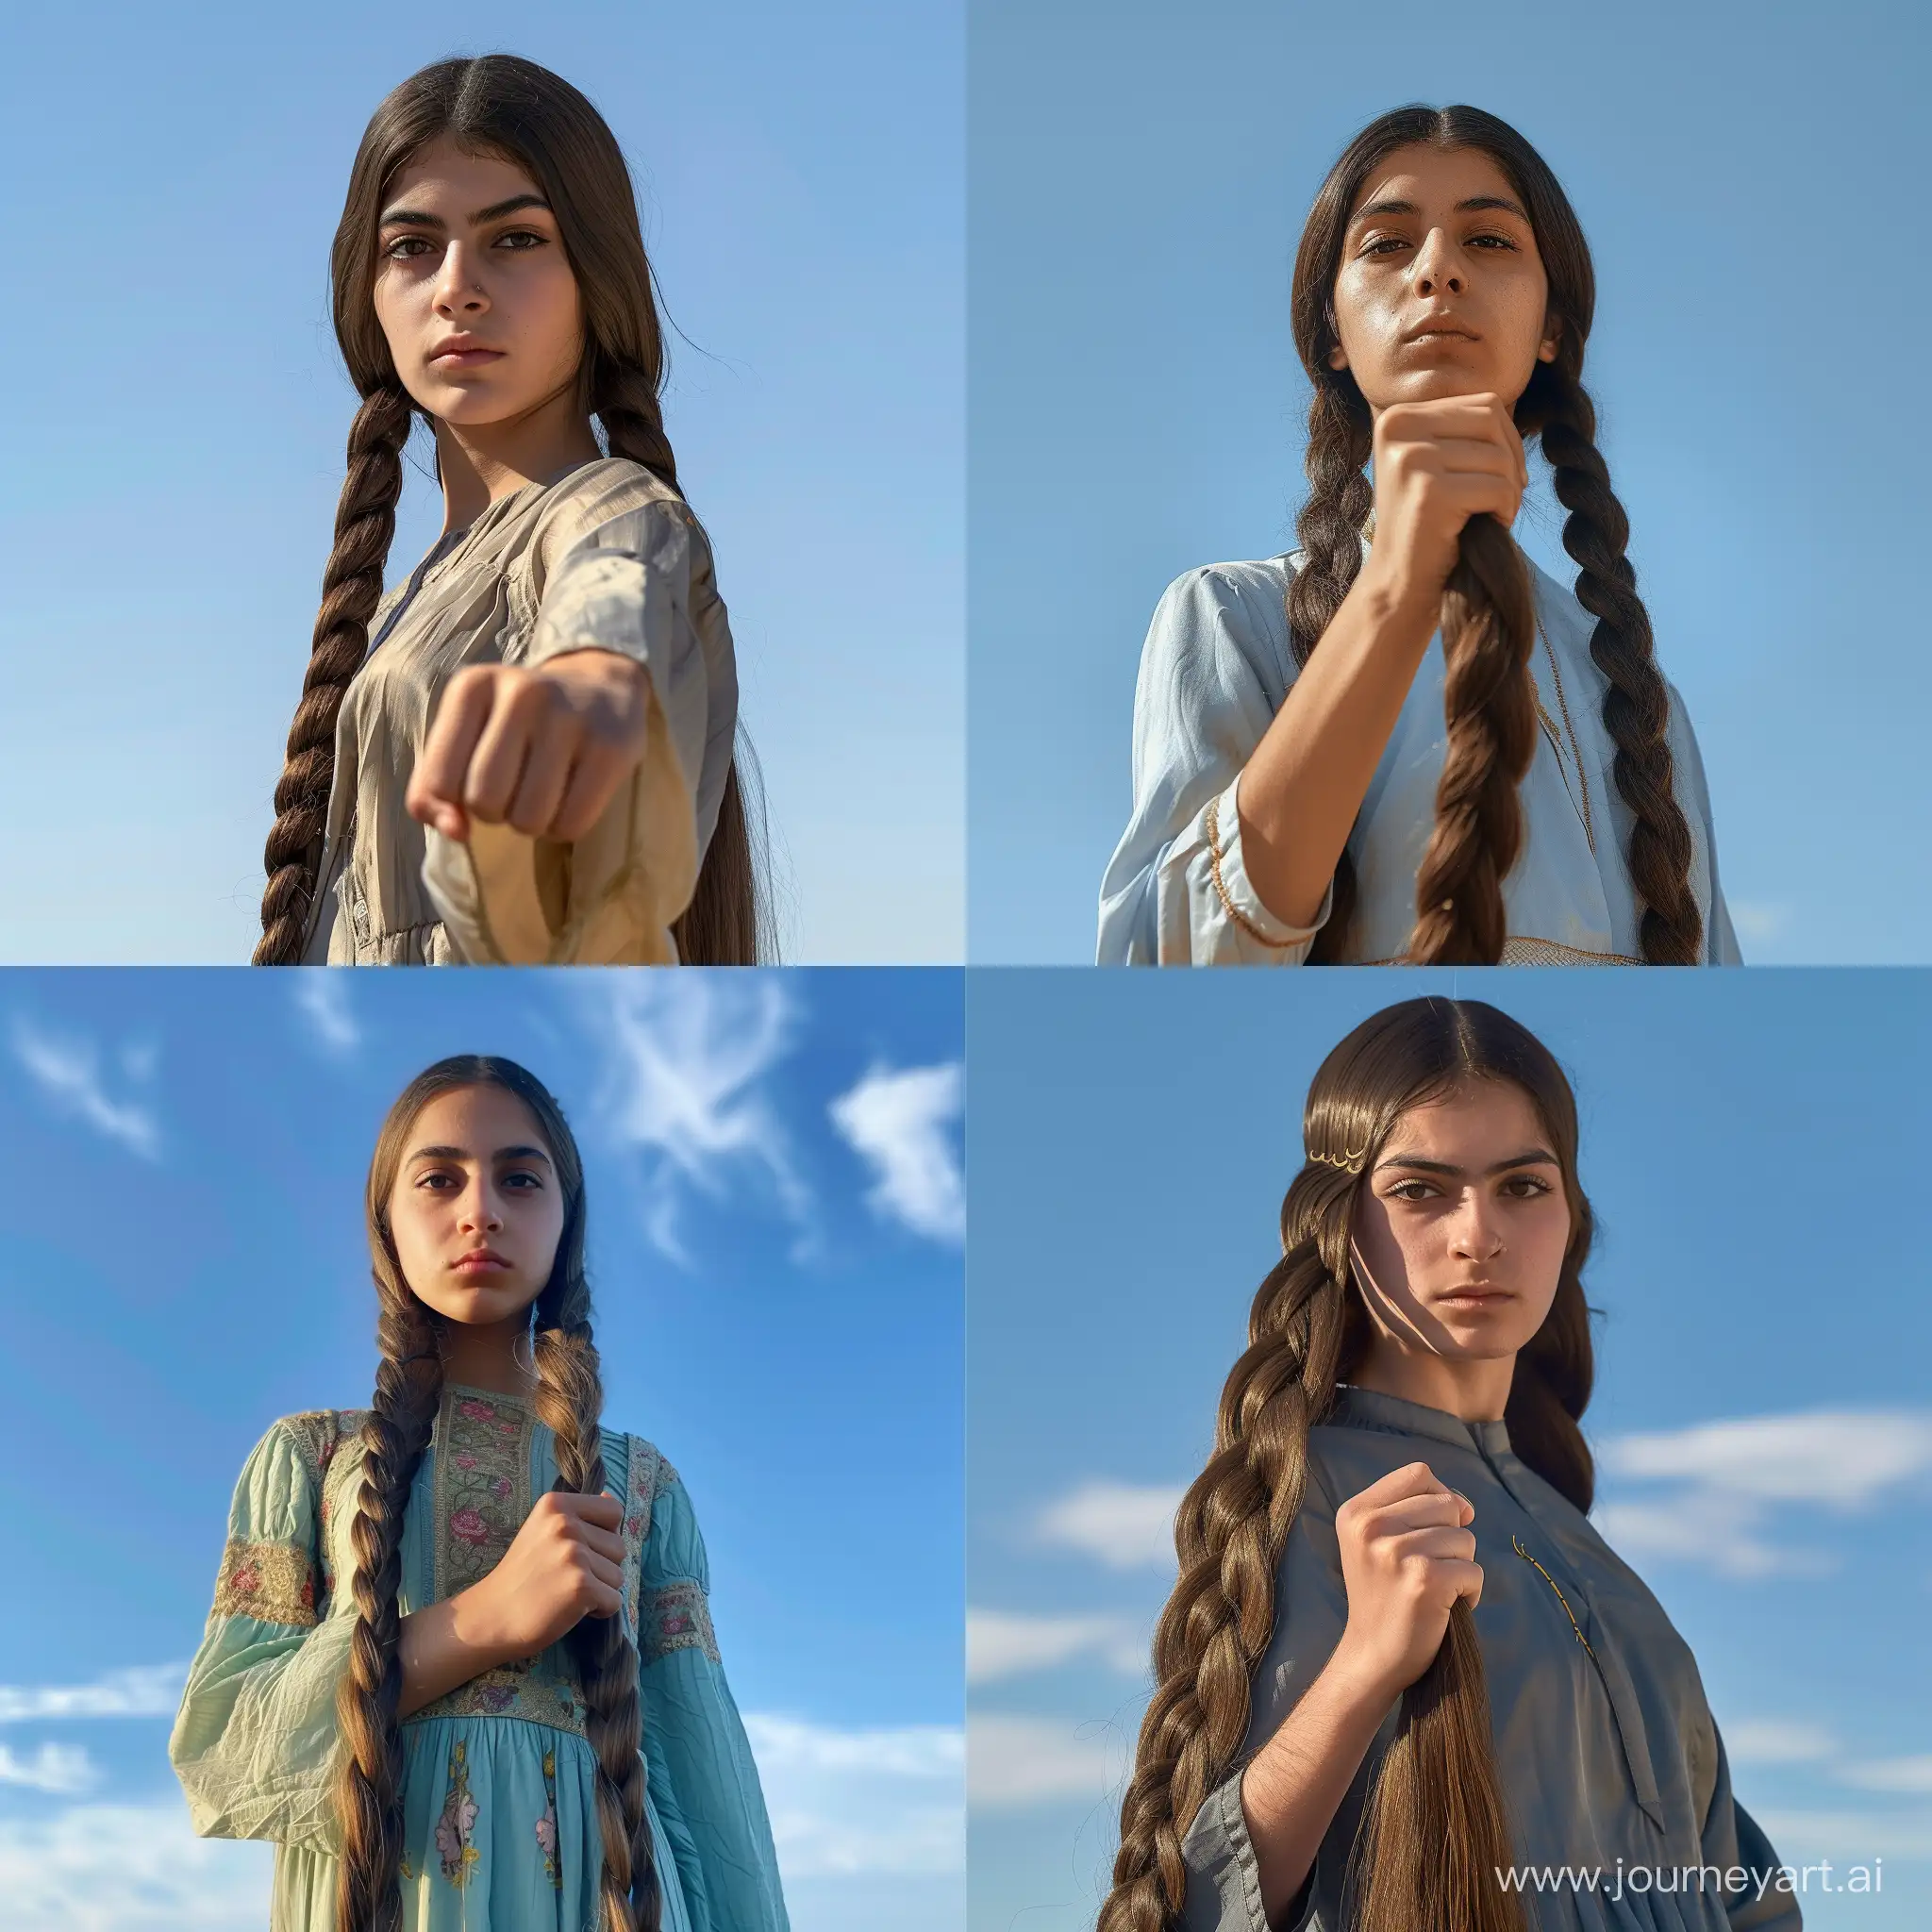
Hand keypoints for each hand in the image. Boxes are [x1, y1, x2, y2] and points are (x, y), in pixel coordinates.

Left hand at [406, 650, 650, 843]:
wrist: (600, 689)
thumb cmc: (518, 724)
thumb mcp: (465, 738)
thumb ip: (433, 789)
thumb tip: (456, 832)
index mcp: (473, 687)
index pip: (440, 782)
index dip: (455, 800)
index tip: (476, 780)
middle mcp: (521, 694)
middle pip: (485, 801)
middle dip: (496, 812)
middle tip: (515, 789)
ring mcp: (570, 718)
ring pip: (529, 818)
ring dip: (532, 823)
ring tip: (543, 794)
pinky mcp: (610, 748)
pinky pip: (571, 824)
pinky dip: (564, 828)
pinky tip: (570, 799)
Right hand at [461, 1489, 626, 1659]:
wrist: (490, 1617)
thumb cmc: (521, 1575)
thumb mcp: (543, 1530)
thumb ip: (579, 1516)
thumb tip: (612, 1496)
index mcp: (556, 1504)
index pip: (614, 1511)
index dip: (605, 1535)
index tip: (580, 1551)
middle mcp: (565, 1524)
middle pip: (619, 1547)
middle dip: (601, 1568)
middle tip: (566, 1578)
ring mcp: (574, 1555)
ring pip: (618, 1575)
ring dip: (600, 1590)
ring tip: (566, 1593)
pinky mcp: (581, 1586)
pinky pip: (615, 1600)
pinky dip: (600, 1610)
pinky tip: (571, 1609)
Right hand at [1328, 1460, 1481, 1699]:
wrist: (1372, 1655)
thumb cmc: (1383, 1595)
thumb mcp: (1375, 1541)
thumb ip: (1411, 1510)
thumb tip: (1465, 1506)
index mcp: (1356, 1512)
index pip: (1418, 1474)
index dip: (1440, 1495)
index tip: (1438, 1527)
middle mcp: (1371, 1526)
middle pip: (1447, 1504)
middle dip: (1452, 1537)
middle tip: (1430, 1568)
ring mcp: (1396, 1553)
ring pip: (1465, 1539)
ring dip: (1461, 1566)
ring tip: (1435, 1589)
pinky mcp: (1424, 1581)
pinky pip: (1473, 1571)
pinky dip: (1470, 1592)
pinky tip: (1445, 1607)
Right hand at [1357, 393, 1527, 621]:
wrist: (1398, 581)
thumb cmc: (1427, 522)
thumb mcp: (1436, 463)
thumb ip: (1462, 429)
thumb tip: (1510, 409)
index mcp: (1398, 416)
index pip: (1485, 403)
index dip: (1509, 439)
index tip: (1506, 476)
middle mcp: (1398, 429)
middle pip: (1492, 422)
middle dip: (1512, 461)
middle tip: (1506, 496)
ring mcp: (1411, 460)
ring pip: (1498, 457)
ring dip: (1510, 490)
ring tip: (1494, 514)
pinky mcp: (1429, 493)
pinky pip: (1497, 488)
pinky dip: (1505, 509)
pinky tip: (1491, 525)